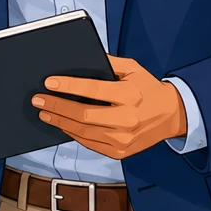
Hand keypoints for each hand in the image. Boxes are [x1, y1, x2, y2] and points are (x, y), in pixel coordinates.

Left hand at [31, 55, 187, 159]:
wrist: (172, 115)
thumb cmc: (148, 89)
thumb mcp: (133, 69)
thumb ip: (108, 62)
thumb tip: (81, 58)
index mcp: (130, 94)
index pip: (93, 89)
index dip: (68, 86)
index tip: (49, 83)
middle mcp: (127, 118)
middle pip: (83, 114)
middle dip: (57, 106)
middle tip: (38, 100)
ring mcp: (123, 138)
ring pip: (83, 132)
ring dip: (60, 122)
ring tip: (45, 113)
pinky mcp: (120, 151)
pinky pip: (90, 143)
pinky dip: (73, 134)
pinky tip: (62, 124)